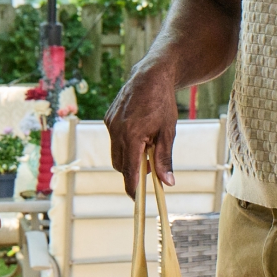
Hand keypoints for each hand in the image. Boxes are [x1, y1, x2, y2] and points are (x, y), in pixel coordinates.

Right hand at [105, 65, 178, 197]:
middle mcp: (116, 131)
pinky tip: (139, 132)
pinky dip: (124, 144)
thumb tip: (167, 183)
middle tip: (150, 167)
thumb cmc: (162, 103)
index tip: (137, 201)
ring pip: (115, 153)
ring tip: (147, 146)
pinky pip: (113, 139)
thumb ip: (164, 159)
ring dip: (128, 158)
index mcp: (132, 136)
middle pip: (120, 165)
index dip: (132, 188)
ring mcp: (110, 124)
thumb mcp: (168, 132)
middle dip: (133, 172)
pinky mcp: (108, 118)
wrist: (150, 76)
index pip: (130, 171)